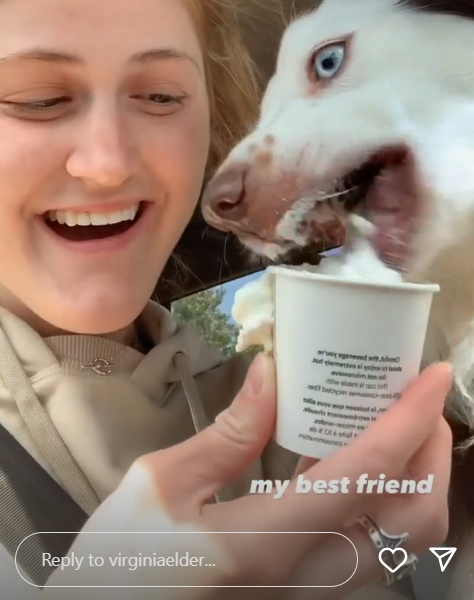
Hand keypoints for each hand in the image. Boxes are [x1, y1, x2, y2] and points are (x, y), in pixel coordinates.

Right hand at [45, 355, 451, 598]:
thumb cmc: (121, 563)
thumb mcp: (160, 485)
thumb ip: (228, 432)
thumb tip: (273, 372)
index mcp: (268, 542)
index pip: (369, 473)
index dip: (411, 417)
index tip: (432, 373)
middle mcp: (308, 578)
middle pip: (414, 522)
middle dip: (433, 453)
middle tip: (417, 400)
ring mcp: (313, 595)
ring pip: (404, 545)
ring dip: (419, 479)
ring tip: (398, 423)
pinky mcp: (307, 596)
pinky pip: (375, 550)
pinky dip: (389, 502)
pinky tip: (356, 462)